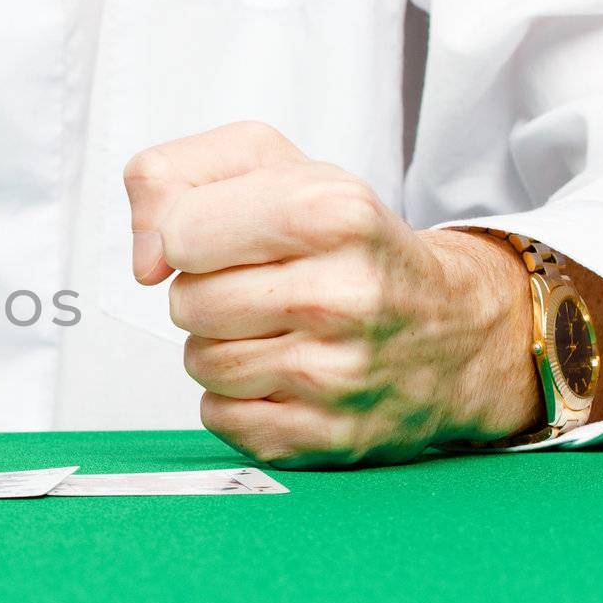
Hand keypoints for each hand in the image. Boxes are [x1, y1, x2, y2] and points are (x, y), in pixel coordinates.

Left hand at [124, 121, 540, 466]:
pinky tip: (287, 374)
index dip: (183, 236)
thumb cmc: (349, 244)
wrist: (460, 330)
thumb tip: (143, 261)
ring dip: (221, 346)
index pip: (180, 233)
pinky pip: (219, 418)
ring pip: (200, 363)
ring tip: (279, 328)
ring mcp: (337, 375)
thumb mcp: (271, 166)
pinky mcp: (326, 437)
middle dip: (207, 293)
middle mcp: (342, 295)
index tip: (220, 239)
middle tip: (264, 286)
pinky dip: (237, 399)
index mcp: (330, 212)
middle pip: (185, 304)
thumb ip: (171, 176)